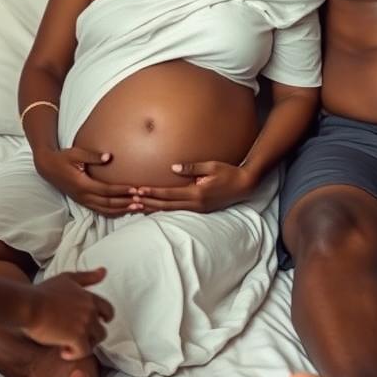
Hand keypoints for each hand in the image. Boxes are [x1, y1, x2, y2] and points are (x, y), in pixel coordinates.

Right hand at [23, 267, 114, 359]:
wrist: (29, 305)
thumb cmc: (43, 292)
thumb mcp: (67, 278)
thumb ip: (87, 277)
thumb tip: (104, 271)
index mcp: (89, 297)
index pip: (108, 310)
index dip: (104, 319)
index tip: (96, 324)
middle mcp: (91, 311)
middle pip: (102, 330)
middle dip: (91, 336)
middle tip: (78, 338)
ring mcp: (85, 324)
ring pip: (94, 342)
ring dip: (83, 346)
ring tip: (69, 345)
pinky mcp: (76, 338)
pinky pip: (83, 352)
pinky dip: (74, 354)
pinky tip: (63, 352)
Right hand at [34, 147, 133, 215]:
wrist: (48, 168)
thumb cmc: (63, 158)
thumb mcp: (76, 154)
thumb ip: (93, 156)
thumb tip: (109, 156)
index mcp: (82, 184)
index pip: (106, 190)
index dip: (121, 190)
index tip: (135, 189)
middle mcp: (83, 195)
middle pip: (108, 203)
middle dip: (125, 202)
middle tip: (142, 201)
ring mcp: (82, 200)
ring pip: (104, 209)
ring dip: (121, 209)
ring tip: (137, 207)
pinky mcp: (83, 202)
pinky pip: (100, 210)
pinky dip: (113, 212)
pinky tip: (124, 210)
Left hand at [130, 161, 257, 213]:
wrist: (245, 186)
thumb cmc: (229, 172)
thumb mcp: (211, 166)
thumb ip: (192, 168)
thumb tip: (173, 167)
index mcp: (197, 193)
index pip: (169, 194)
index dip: (153, 192)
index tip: (139, 190)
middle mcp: (195, 204)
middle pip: (166, 206)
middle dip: (149, 203)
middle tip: (132, 200)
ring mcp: (198, 209)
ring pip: (171, 210)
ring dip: (154, 208)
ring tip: (139, 206)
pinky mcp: (200, 209)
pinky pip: (178, 210)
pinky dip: (165, 209)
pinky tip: (157, 208)